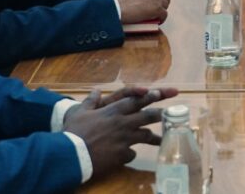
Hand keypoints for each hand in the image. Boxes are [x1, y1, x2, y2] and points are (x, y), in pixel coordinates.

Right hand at [63, 86, 178, 176]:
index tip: (160, 94)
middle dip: (161, 114)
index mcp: (113, 110)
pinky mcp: (121, 155)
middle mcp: (122, 123)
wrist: (71, 154)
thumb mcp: (80, 112)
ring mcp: (124, 139)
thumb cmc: (74, 131)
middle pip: (147, 116)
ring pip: (145, 136)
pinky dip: (131, 153)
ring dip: (155, 137)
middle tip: (173, 114)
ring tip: (165, 139)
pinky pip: (131, 154)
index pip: (136, 100)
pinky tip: (130, 155)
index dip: (149, 96)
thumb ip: (91, 101)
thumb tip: (96, 90)